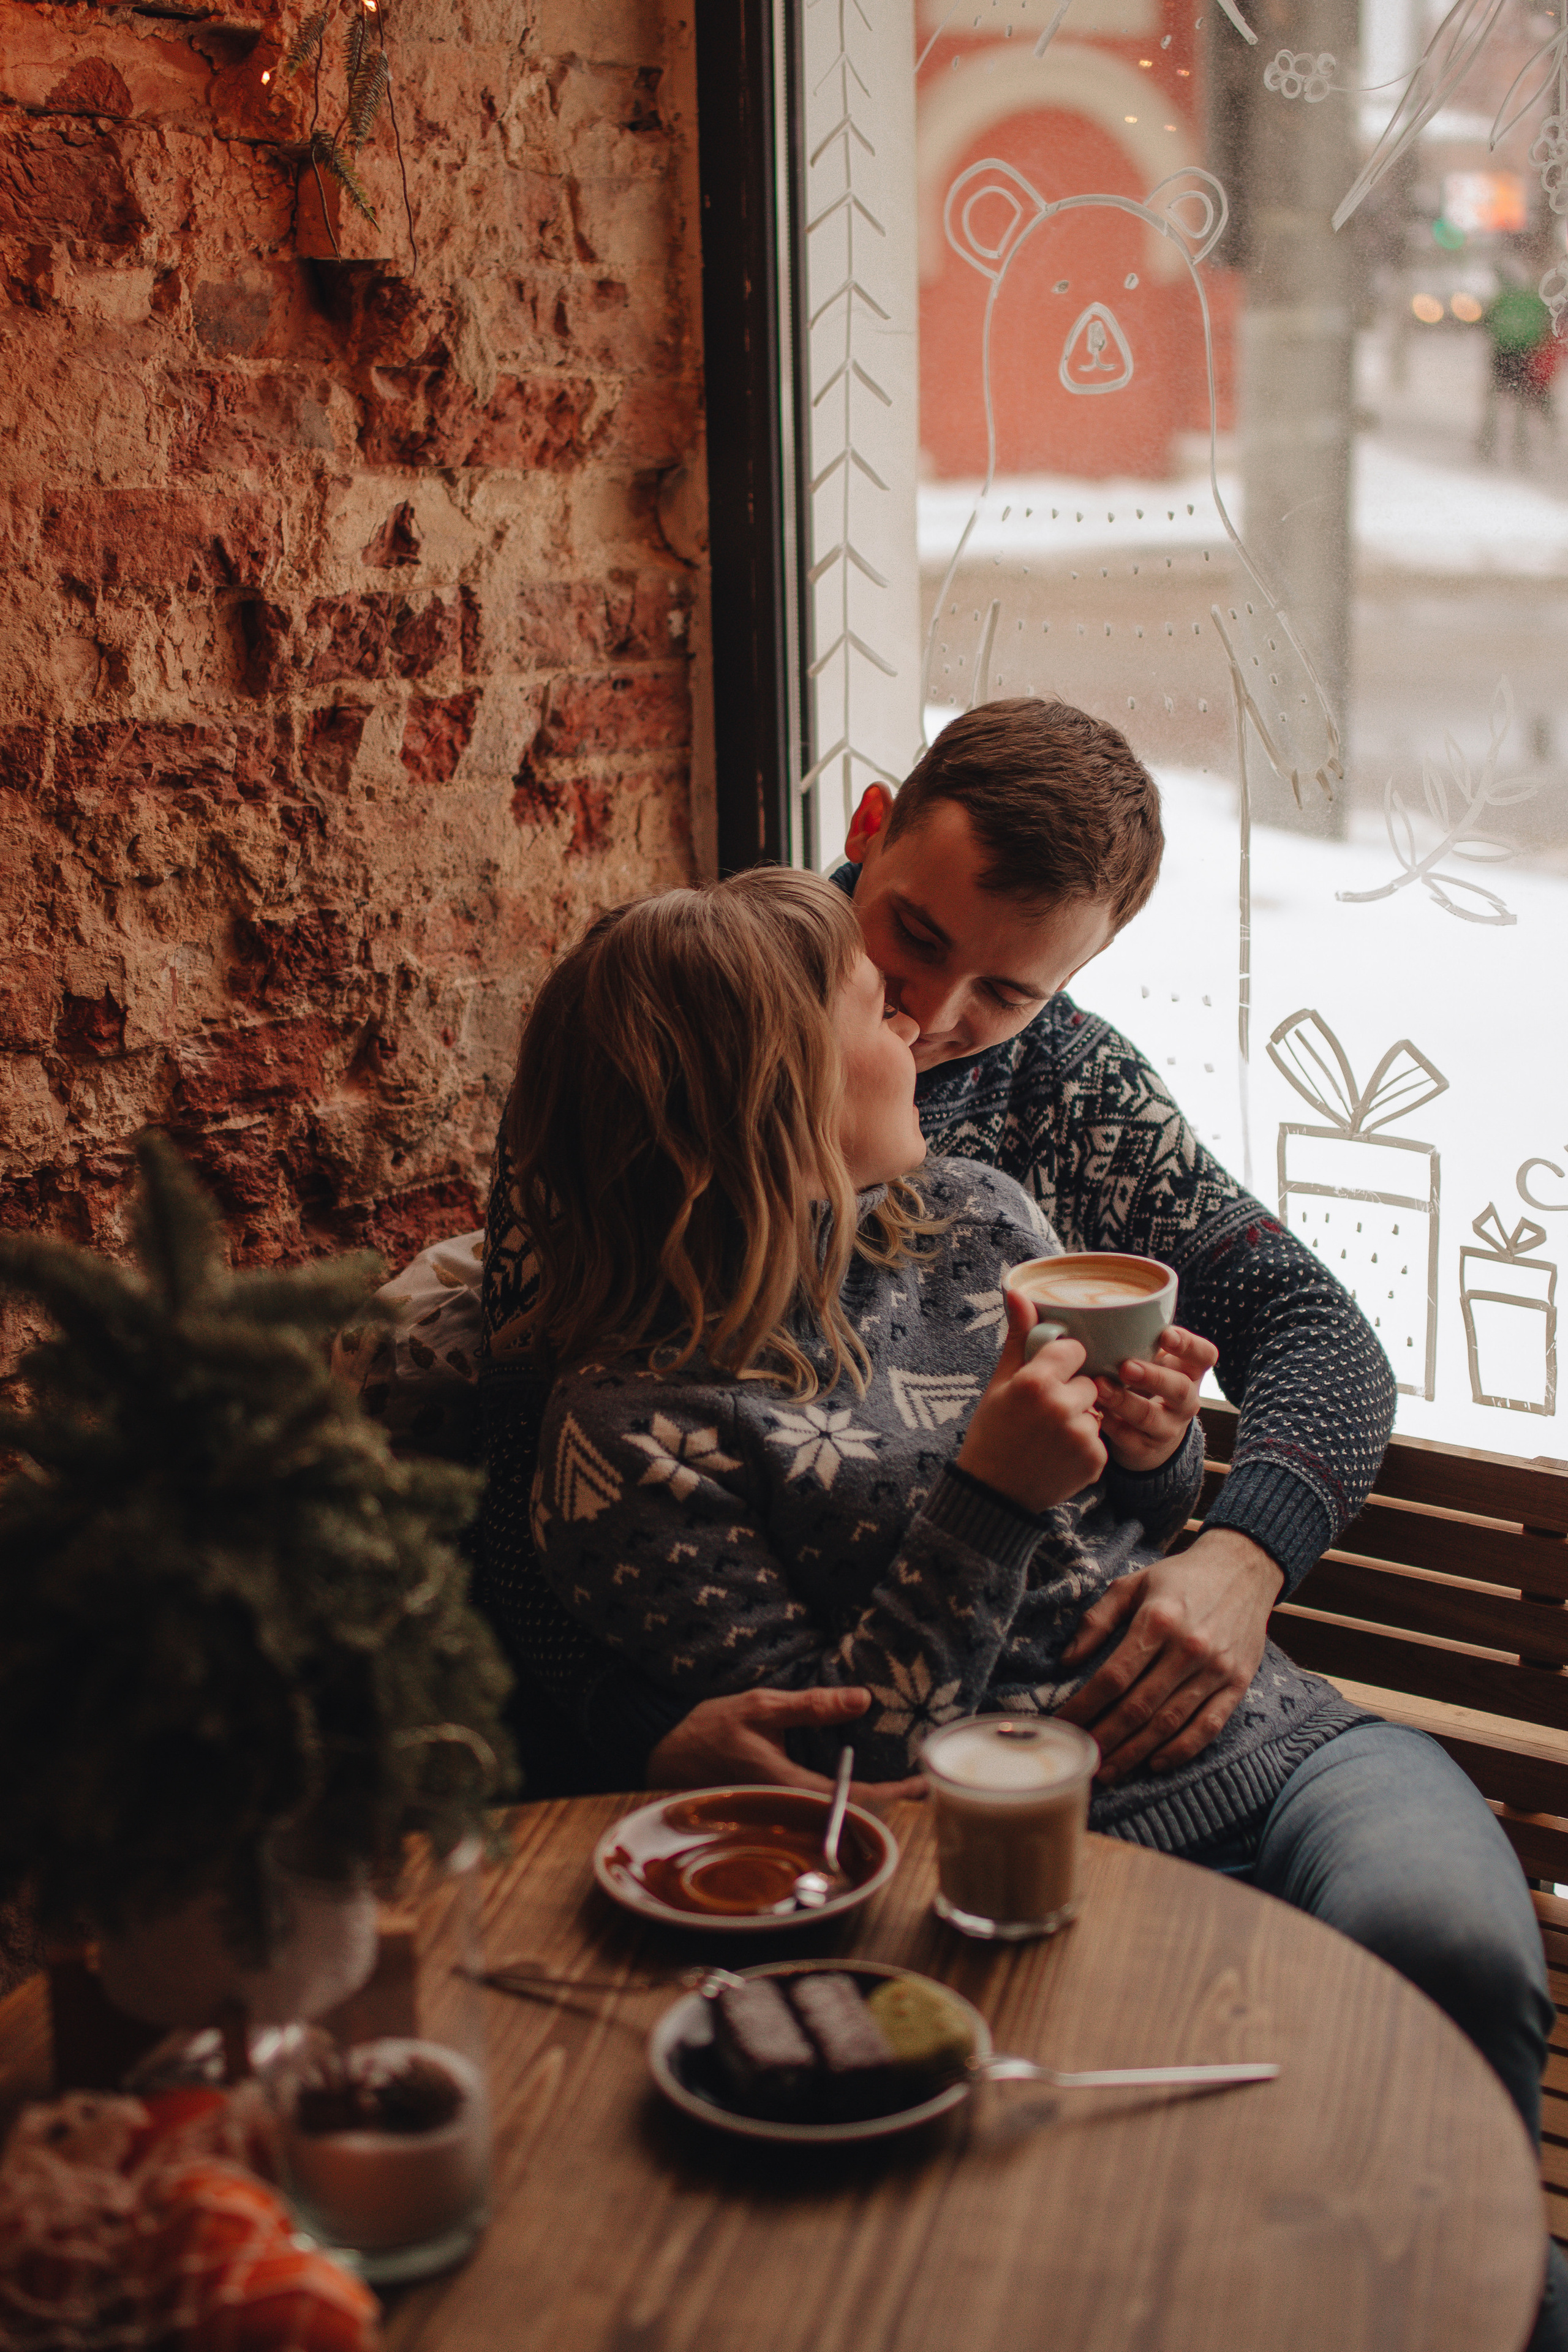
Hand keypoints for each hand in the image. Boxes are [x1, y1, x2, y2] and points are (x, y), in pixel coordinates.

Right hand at [644, 1687, 924, 1811]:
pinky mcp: (774, 1812)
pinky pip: (817, 1814)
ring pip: (835, 1820)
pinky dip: (844, 1806)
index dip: (893, 1797)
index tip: (924, 1786)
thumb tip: (863, 1699)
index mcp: (788, 1786)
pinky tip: (859, 1792)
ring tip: (904, 1790)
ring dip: (870, 1808)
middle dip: (890, 1807)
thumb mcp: (761, 1706)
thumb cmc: (709, 1730)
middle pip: (850, 1818)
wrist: (663, 1753)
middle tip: (925, 1788)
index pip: (853, 1800)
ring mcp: (780, 1816)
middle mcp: (788, 1809)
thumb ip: (811, 1705)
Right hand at [955, 1286, 1105, 1512]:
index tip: (1045, 1379)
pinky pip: (1099, 1438)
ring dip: (1079, 1419)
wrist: (993, 1493)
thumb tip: (1018, 1291)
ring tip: (1049, 1437)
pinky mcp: (1096, 1460)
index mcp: (1035, 1382)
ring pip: (1095, 1410)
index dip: (1061, 1363)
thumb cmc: (992, 1433)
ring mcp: (1081, 1435)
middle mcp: (1061, 1407)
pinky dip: (1084, 1446)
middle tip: (1043, 1415)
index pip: (1073, 1350)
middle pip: (1086, 1382)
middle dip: (1070, 1394)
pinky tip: (1058, 1455)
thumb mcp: (1000, 1383)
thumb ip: (1018, 1337)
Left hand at [1055, 1528, 1284, 1783]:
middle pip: (1139, 1707)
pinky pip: (1208, 1726)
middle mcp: (1189, 1648)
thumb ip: (1097, 1620)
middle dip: (1106, 1738)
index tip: (1062, 1725)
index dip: (1085, 1706)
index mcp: (1158, 1620)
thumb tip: (1067, 1661)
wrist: (1243, 1569)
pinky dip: (1182, 1750)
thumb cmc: (1178, 1578)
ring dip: (1136, 1752)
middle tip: (1082, 1758)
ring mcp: (1216, 1669)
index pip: (1113, 1676)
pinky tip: (1156, 1763)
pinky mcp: (1238, 1683)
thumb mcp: (1131, 1584)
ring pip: (1170, 1723)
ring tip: (1108, 1771)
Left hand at [1094, 1325, 1218, 1473]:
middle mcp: (1185, 1400)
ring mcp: (1168, 1427)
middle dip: (1153, 1377)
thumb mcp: (1153, 1359)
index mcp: (1191, 1371)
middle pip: (1179, 1389)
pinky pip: (1129, 1439)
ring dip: (1124, 1402)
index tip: (1166, 1334)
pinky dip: (1110, 1425)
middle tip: (1126, 1366)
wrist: (1149, 1434)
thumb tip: (1100, 1312)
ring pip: (1151, 1418)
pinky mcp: (1145, 1448)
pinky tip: (1093, 1411)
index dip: (1189, 1346)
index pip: (1204, 1356)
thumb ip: (1141, 1339)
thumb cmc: (1147, 1382)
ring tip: (1099, 1387)